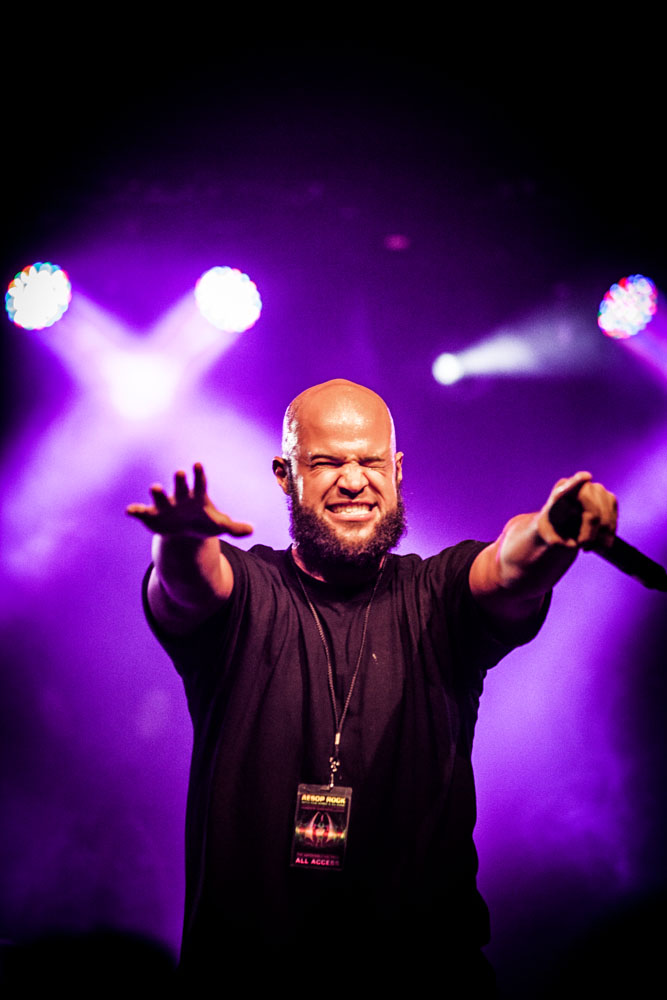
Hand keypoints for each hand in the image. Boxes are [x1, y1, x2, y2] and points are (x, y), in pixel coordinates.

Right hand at [126, 463, 252, 538]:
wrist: (184, 531)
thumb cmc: (203, 523)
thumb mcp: (219, 526)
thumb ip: (234, 527)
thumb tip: (251, 530)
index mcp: (196, 497)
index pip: (199, 483)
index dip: (199, 474)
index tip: (198, 464)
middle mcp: (180, 497)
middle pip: (180, 487)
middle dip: (180, 481)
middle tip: (180, 472)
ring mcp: (165, 506)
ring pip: (160, 498)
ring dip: (157, 493)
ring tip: (155, 487)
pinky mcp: (152, 516)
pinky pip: (142, 513)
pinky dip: (136, 511)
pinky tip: (129, 511)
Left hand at [536, 471, 617, 550]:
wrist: (564, 523)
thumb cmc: (553, 528)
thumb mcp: (548, 536)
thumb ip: (554, 541)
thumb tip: (571, 544)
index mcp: (559, 494)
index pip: (567, 488)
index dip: (577, 483)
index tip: (585, 477)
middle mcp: (579, 487)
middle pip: (592, 514)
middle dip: (590, 536)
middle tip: (584, 549)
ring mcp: (597, 490)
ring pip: (606, 518)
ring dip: (600, 538)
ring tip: (589, 547)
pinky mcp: (609, 498)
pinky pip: (613, 519)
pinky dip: (608, 534)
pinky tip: (600, 542)